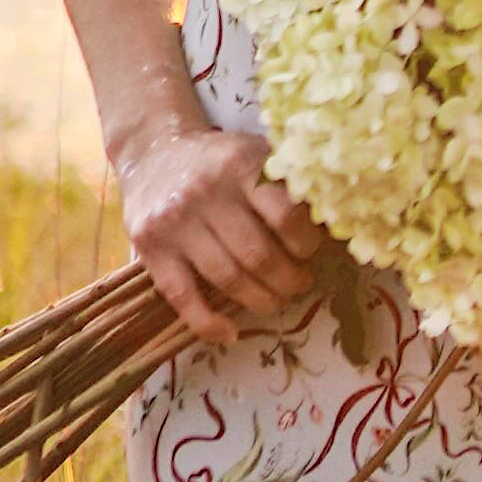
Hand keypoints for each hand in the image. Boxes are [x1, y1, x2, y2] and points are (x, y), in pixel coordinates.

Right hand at [114, 112, 320, 345]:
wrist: (152, 149)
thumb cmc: (216, 160)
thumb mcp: (252, 154)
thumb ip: (284, 185)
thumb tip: (330, 226)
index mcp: (240, 165)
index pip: (286, 214)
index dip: (306, 242)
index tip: (310, 251)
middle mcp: (206, 192)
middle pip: (259, 255)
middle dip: (288, 280)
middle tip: (299, 284)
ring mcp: (175, 223)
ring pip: (228, 278)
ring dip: (260, 300)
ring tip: (274, 301)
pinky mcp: (151, 248)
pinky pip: (184, 297)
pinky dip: (209, 323)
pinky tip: (230, 332)